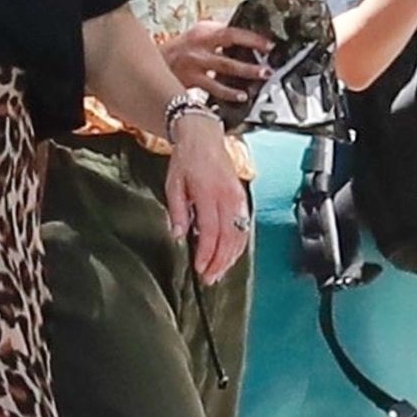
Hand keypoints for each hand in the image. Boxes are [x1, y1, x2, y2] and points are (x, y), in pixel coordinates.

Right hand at [160, 20, 271, 104]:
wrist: (151, 63)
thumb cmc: (179, 51)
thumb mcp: (197, 36)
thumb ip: (218, 37)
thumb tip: (246, 39)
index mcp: (204, 31)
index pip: (232, 31)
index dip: (252, 38)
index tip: (269, 45)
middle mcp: (200, 44)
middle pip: (230, 46)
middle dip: (251, 55)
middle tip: (268, 65)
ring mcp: (195, 63)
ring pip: (225, 67)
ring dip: (245, 74)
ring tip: (260, 79)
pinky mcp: (190, 80)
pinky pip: (213, 88)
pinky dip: (228, 93)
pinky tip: (241, 96)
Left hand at [164, 113, 249, 283]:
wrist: (204, 138)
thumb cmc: (187, 160)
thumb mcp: (173, 184)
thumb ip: (177, 211)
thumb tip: (178, 235)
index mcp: (209, 193)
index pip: (210, 231)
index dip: (206, 253)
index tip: (200, 268)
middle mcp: (228, 197)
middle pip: (229, 238)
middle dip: (220, 262)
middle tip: (209, 278)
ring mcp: (238, 198)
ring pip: (239, 235)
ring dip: (230, 257)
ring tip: (218, 272)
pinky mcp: (242, 199)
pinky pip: (244, 227)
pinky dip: (238, 245)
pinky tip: (229, 255)